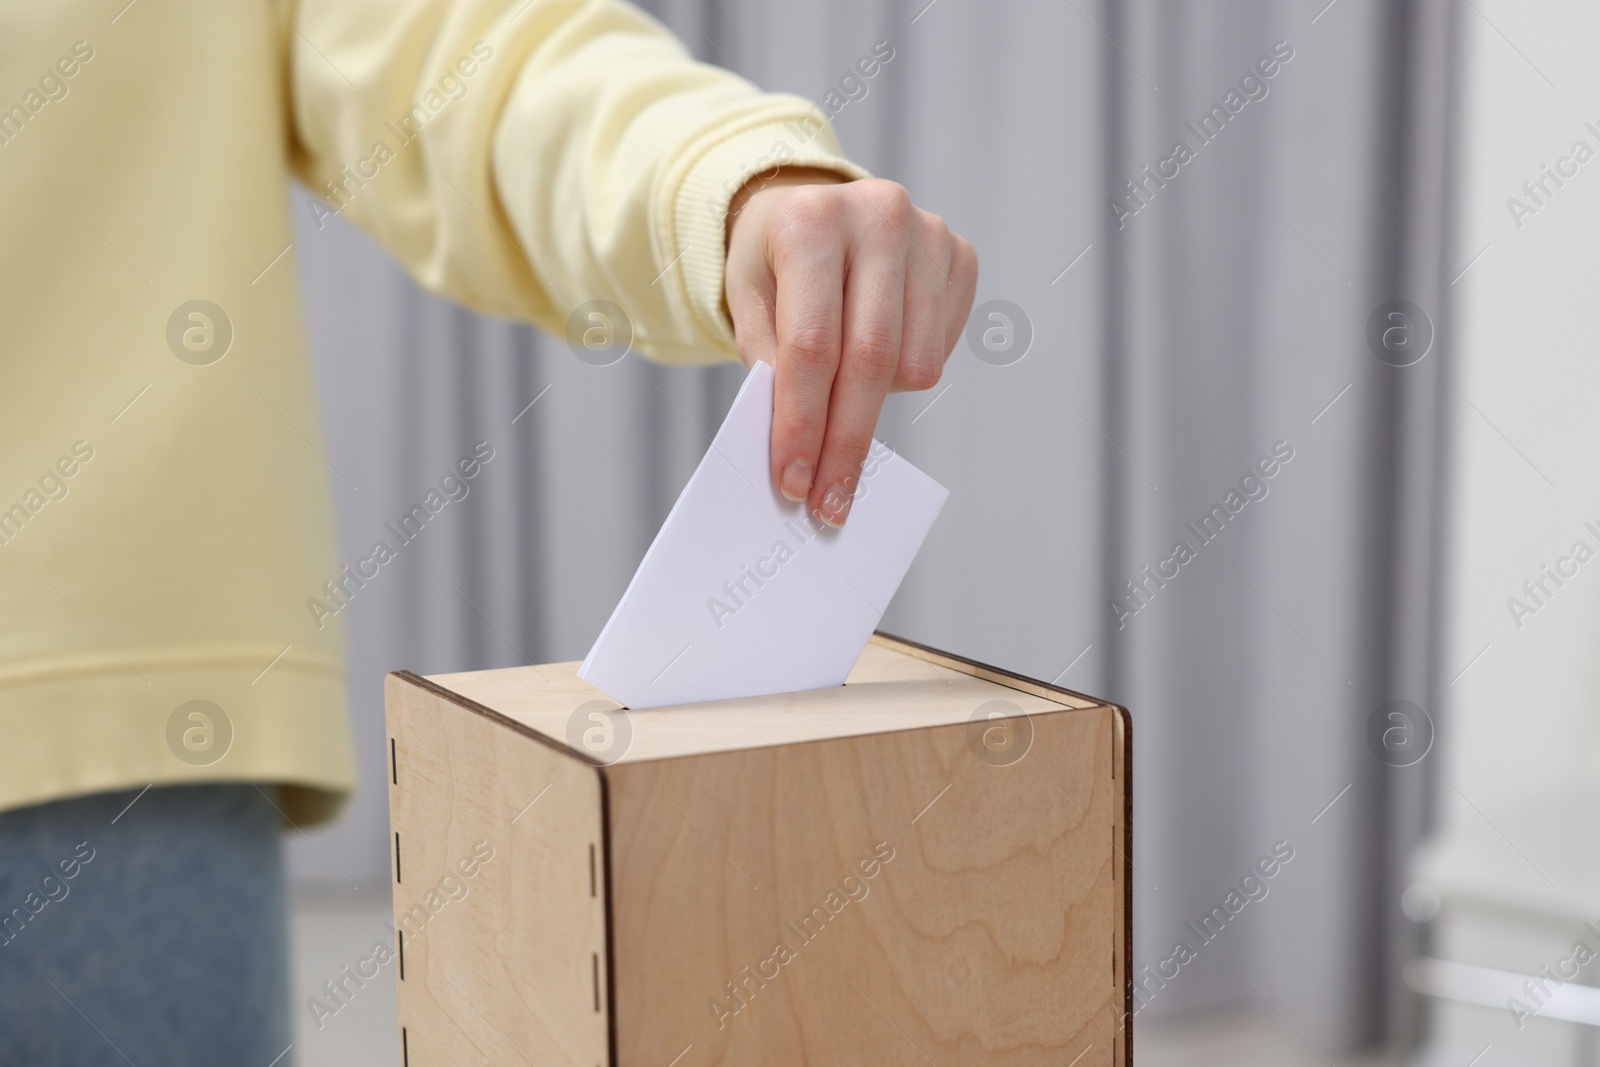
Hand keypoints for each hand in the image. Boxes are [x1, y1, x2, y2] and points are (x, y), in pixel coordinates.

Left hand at [724, 170, 977, 525]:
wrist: (811, 206)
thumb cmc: (773, 263)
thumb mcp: (746, 302)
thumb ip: (770, 367)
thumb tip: (803, 449)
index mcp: (810, 219)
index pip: (811, 345)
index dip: (803, 423)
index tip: (794, 482)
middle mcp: (878, 215)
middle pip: (869, 360)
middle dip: (846, 442)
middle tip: (830, 501)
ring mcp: (929, 232)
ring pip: (914, 363)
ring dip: (875, 404)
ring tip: (841, 399)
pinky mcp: (960, 254)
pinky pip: (940, 350)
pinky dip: (905, 376)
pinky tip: (875, 362)